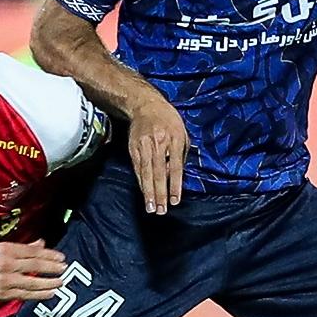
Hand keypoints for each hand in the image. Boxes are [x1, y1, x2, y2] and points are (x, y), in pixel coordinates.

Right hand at [0, 240, 68, 301]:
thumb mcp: (1, 247)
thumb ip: (23, 247)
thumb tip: (42, 243)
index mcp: (6, 250)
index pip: (33, 252)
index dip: (49, 255)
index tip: (61, 257)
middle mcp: (6, 264)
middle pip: (35, 266)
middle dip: (52, 268)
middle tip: (64, 269)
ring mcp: (5, 281)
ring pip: (32, 282)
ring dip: (49, 283)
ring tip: (61, 282)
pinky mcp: (4, 294)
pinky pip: (25, 295)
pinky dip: (39, 295)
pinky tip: (50, 293)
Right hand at [127, 94, 188, 214]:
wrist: (146, 106)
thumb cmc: (169, 121)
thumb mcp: (182, 133)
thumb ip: (181, 155)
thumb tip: (176, 177)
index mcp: (174, 139)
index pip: (175, 167)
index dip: (175, 185)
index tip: (175, 201)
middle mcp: (158, 143)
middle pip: (159, 173)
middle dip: (160, 193)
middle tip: (161, 210)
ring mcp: (144, 146)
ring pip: (146, 173)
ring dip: (148, 192)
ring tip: (151, 207)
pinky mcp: (133, 148)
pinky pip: (138, 169)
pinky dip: (141, 182)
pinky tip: (144, 193)